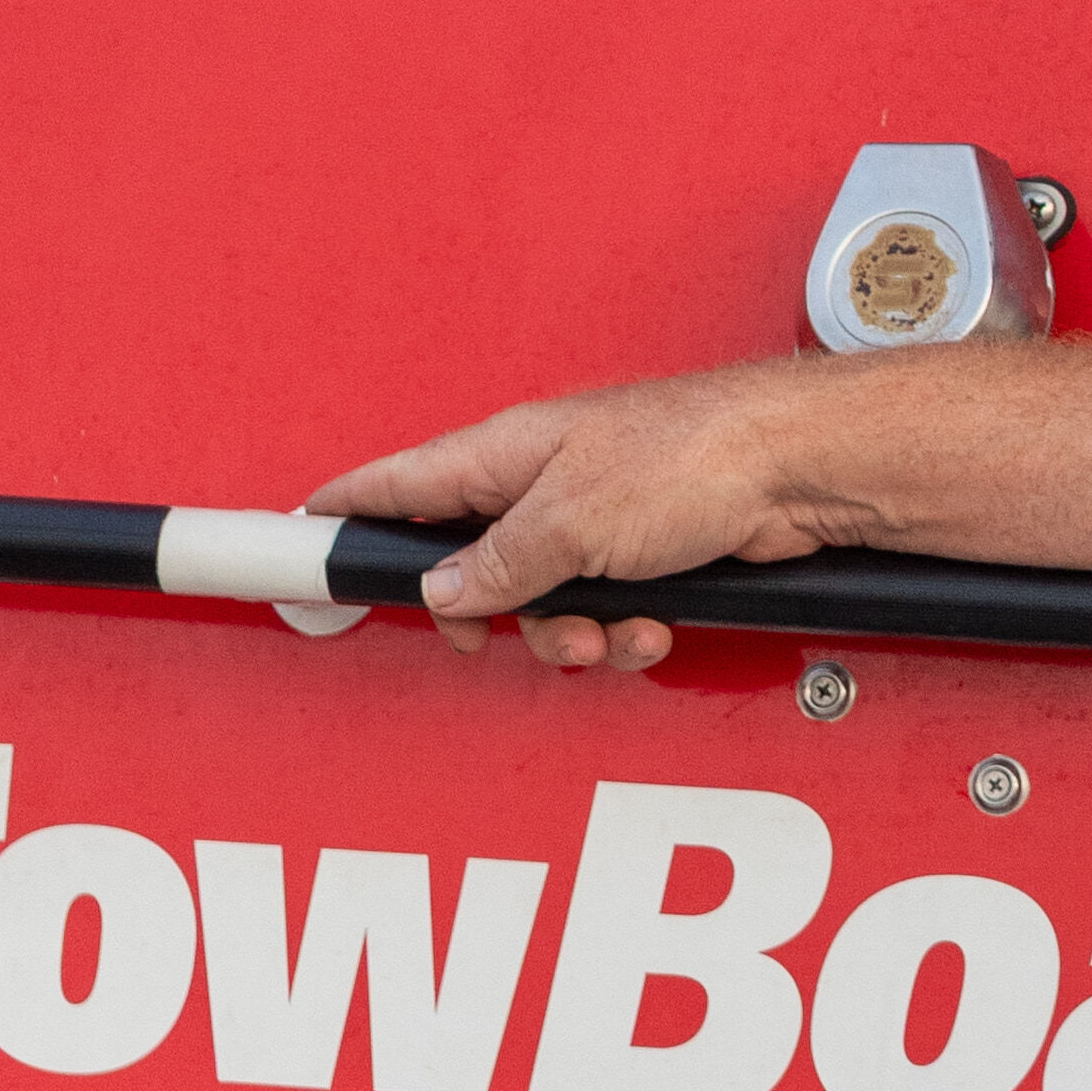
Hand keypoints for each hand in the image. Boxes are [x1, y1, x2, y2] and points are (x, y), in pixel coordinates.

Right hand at [304, 368, 853, 674]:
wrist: (799, 469)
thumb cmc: (695, 454)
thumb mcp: (572, 521)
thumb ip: (498, 563)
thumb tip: (443, 591)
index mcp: (501, 454)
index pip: (391, 485)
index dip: (339, 517)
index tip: (292, 546)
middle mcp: (539, 482)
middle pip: (467, 568)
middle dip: (489, 619)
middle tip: (506, 635)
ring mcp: (591, 518)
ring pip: (537, 604)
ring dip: (567, 636)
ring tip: (605, 633)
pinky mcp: (643, 552)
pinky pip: (602, 611)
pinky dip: (623, 633)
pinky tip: (652, 628)